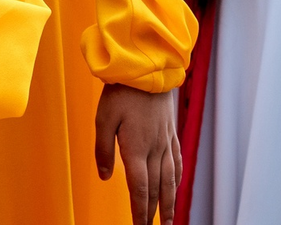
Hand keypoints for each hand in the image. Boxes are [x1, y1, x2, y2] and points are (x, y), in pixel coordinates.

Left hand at [95, 84, 179, 223]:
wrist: (147, 70)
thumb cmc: (121, 92)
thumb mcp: (103, 119)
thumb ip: (103, 150)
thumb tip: (105, 177)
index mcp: (136, 149)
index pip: (139, 189)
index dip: (139, 211)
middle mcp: (154, 150)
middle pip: (155, 189)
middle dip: (153, 213)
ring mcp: (166, 143)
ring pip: (170, 180)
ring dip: (169, 202)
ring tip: (169, 219)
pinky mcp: (171, 134)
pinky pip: (177, 163)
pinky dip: (176, 180)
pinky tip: (176, 188)